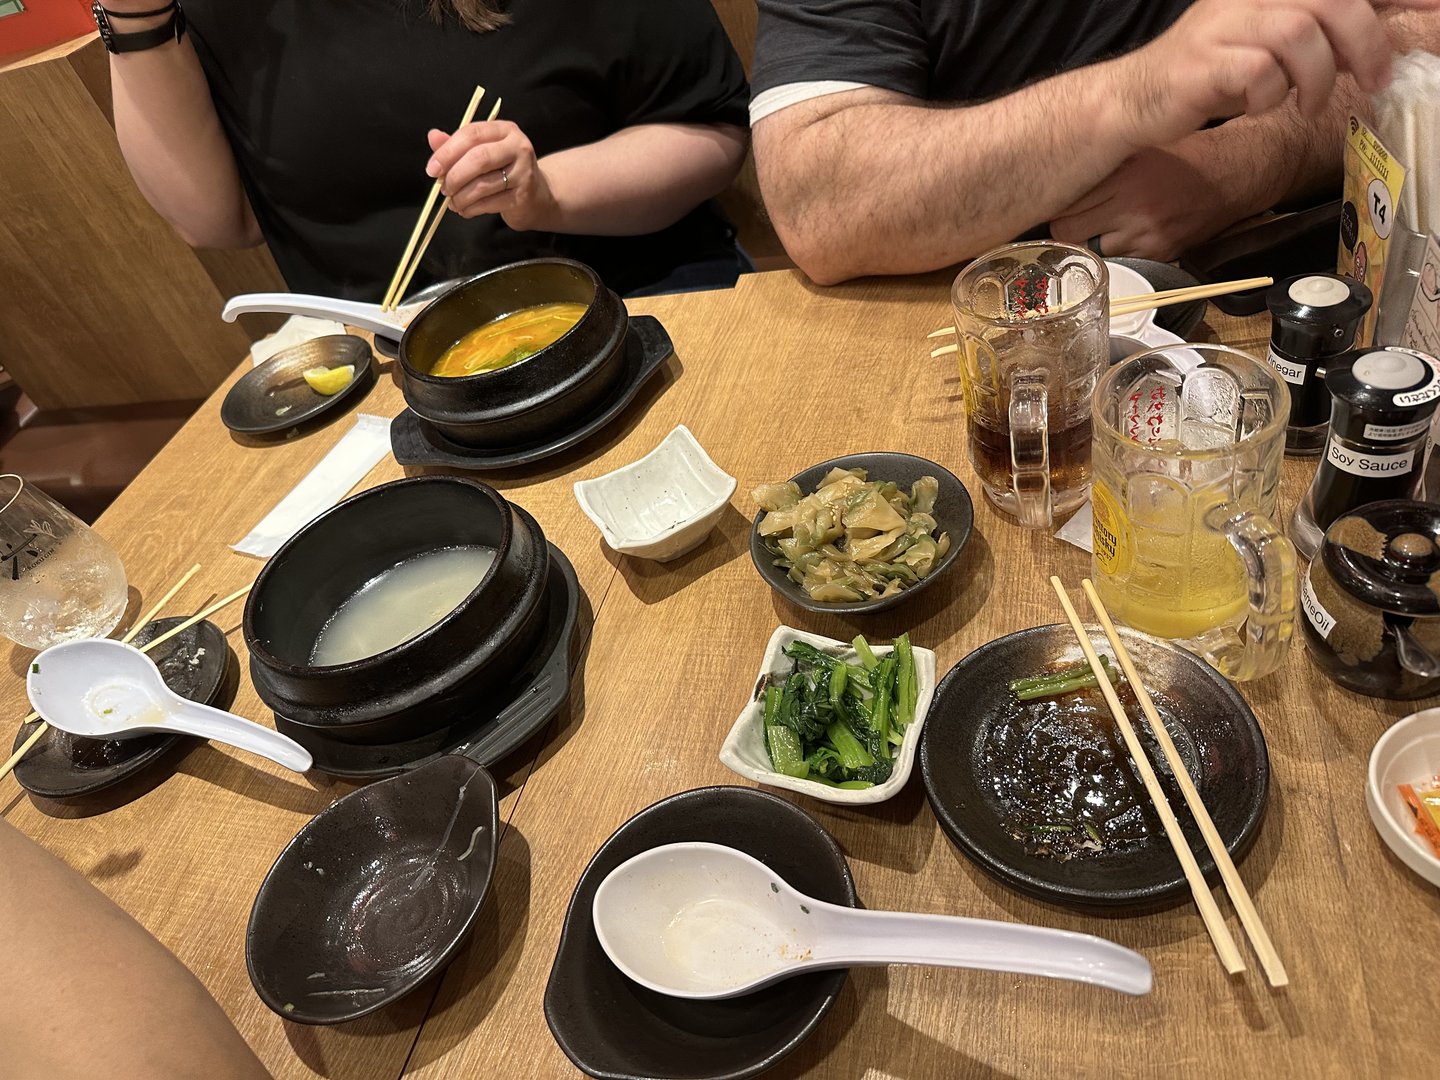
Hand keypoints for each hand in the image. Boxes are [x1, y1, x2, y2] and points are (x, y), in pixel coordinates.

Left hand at [426, 120, 557, 231]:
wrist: (537, 196)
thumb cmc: (504, 170)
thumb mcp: (481, 152)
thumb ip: (456, 145)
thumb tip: (433, 137)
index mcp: (504, 130)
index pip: (472, 134)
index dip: (447, 151)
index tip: (432, 169)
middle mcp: (518, 147)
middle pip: (478, 158)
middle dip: (454, 176)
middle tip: (443, 188)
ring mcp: (524, 172)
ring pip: (483, 184)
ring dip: (461, 197)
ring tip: (453, 202)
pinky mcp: (523, 195)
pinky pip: (490, 203)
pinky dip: (471, 209)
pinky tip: (465, 210)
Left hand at [1050, 141, 1252, 259]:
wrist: (1230, 174)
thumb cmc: (1181, 157)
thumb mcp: (1137, 151)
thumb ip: (1100, 169)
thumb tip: (1057, 182)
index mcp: (1125, 178)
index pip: (1064, 208)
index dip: (1059, 207)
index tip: (1061, 204)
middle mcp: (1134, 209)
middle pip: (1069, 234)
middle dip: (1068, 228)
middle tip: (1077, 219)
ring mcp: (1147, 237)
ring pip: (1091, 253)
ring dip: (1091, 244)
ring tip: (1103, 227)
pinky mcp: (1160, 255)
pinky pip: (1119, 263)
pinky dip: (1116, 254)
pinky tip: (1125, 237)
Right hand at [1122, 0, 1435, 146]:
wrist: (1133, 102)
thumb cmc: (1206, 76)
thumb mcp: (1269, 45)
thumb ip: (1321, 35)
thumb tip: (1379, 43)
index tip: (1437, 4)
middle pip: (1329, 0)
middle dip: (1364, 42)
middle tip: (1372, 79)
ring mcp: (1222, 25)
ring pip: (1299, 34)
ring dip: (1317, 78)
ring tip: (1306, 104)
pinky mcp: (1202, 64)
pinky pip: (1260, 73)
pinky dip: (1271, 97)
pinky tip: (1260, 107)